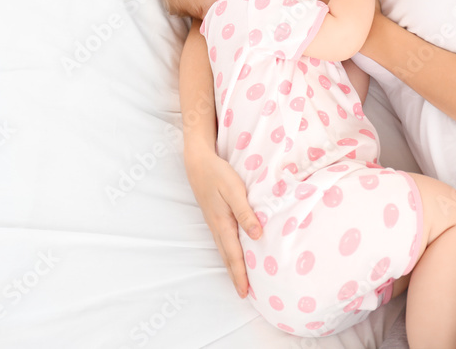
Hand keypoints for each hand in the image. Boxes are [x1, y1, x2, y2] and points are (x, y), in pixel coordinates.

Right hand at [184, 146, 260, 297]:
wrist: (198, 162)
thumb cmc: (218, 173)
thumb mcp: (234, 190)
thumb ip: (245, 212)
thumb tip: (257, 236)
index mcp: (223, 223)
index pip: (234, 255)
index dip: (240, 275)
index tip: (246, 292)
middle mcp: (217, 227)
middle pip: (227, 257)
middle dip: (235, 276)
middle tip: (244, 294)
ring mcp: (213, 222)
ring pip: (223, 250)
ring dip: (231, 266)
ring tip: (240, 280)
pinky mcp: (214, 217)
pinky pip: (222, 241)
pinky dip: (228, 253)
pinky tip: (233, 254)